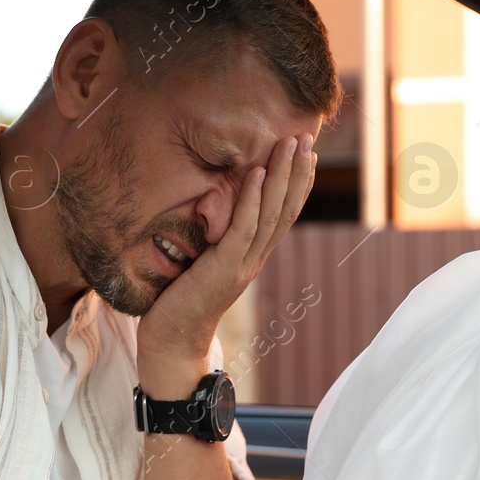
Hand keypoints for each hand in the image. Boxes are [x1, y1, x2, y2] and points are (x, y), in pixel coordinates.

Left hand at [138, 132, 316, 366]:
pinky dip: (252, 198)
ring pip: (271, 214)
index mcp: (253, 257)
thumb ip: (218, 242)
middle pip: (285, 209)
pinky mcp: (224, 268)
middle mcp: (255, 259)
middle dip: (297, 172)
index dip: (297, 184)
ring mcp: (243, 265)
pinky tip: (257, 171)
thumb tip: (217, 213)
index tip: (305, 154)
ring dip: (282, 176)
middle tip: (307, 137)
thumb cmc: (181, 303)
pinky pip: (243, 228)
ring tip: (290, 144)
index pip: (283, 215)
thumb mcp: (205, 263)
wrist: (173, 342)